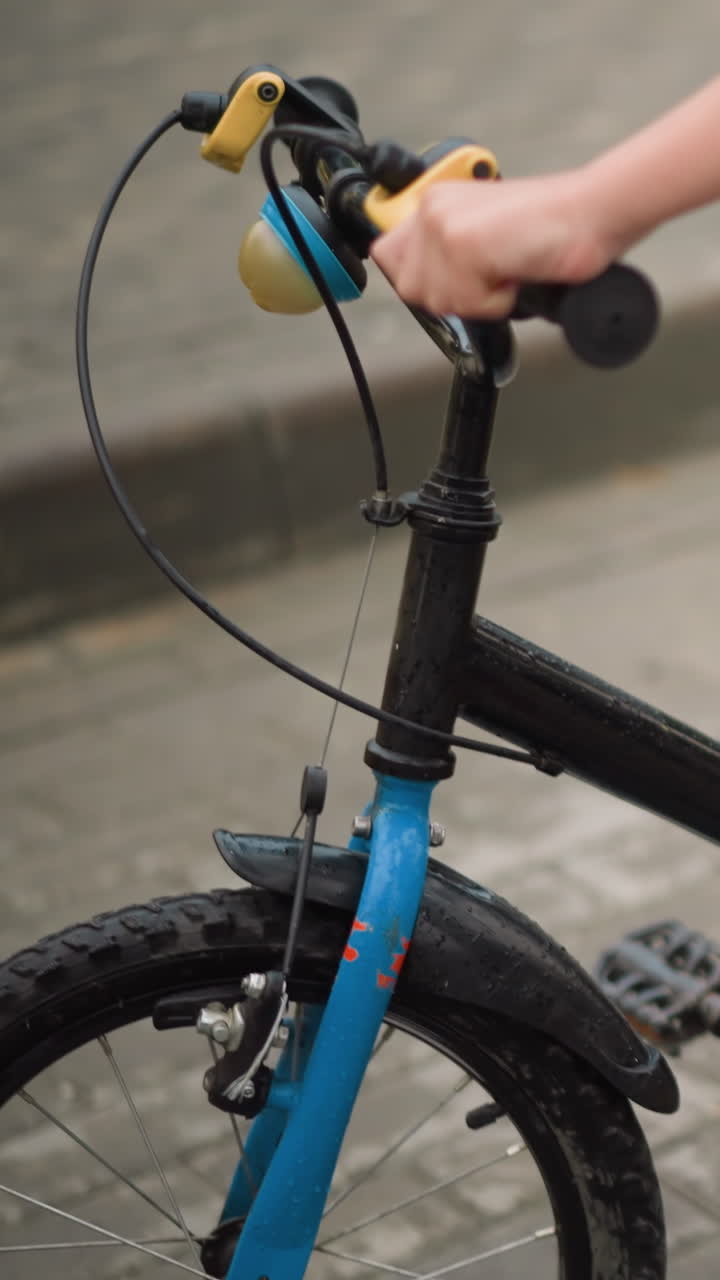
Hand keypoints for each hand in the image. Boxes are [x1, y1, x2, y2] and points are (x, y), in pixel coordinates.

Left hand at [370, 170, 619, 317]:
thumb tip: (424, 289)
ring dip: (479, 299)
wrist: (591, 215)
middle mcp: (433, 207)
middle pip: (410, 289)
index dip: (421, 279)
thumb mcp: (486, 241)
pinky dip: (497, 302)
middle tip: (493, 273)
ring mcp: (444, 223)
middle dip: (453, 295)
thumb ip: (447, 256)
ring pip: (438, 301)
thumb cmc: (549, 233)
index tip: (456, 280)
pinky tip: (516, 270)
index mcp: (435, 201)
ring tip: (508, 269)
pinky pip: (466, 304)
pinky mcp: (461, 243)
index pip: (389, 256)